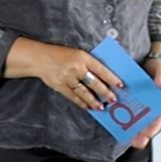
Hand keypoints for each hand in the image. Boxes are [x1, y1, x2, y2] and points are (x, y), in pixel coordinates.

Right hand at [4, 37, 123, 110]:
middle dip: (105, 92)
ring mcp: (67, 78)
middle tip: (113, 99)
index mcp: (83, 58)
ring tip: (101, 107)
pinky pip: (73, 96)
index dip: (112, 78)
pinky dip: (81, 103)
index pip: (101, 69)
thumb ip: (90, 64)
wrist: (40, 58)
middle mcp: (76, 68)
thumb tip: (105, 77)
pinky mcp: (59, 86)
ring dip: (94, 101)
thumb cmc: (62, 55)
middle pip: (94, 83)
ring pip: (84, 92)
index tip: (120, 86)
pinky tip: (88, 107)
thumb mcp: (78, 54)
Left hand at [131, 46, 160, 148]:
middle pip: (147, 122)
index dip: (153, 128)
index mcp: (160, 101)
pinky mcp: (132, 100)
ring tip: (126, 138)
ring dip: (132, 128)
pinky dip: (122, 116)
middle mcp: (151, 105)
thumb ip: (160, 79)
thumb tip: (160, 86)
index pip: (158, 117)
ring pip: (137, 118)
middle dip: (141, 133)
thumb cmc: (158, 69)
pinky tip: (115, 122)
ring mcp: (141, 103)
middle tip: (136, 143)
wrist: (150, 59)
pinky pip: (128, 110)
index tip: (147, 136)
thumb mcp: (160, 72)